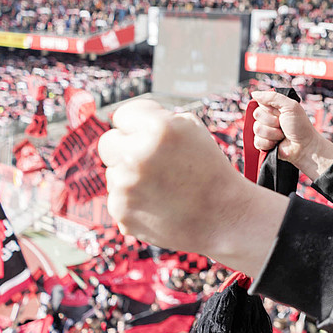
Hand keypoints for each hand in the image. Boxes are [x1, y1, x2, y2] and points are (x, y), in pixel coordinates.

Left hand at [98, 99, 287, 275]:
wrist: (225, 217)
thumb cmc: (210, 170)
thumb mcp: (193, 131)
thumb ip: (158, 120)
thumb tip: (127, 124)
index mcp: (159, 129)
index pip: (123, 115)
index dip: (139, 126)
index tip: (150, 138)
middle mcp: (137, 155)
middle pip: (108, 142)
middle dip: (125, 148)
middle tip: (151, 162)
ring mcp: (126, 186)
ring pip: (114, 173)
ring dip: (132, 177)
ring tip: (164, 188)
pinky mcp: (121, 211)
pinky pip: (118, 198)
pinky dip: (134, 201)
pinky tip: (160, 205)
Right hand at [251, 90, 332, 180]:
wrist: (305, 146)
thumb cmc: (300, 126)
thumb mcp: (290, 106)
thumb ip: (273, 97)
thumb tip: (254, 93)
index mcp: (274, 108)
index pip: (260, 103)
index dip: (269, 109)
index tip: (280, 113)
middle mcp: (268, 118)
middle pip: (256, 115)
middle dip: (271, 121)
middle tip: (282, 125)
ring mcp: (265, 131)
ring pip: (256, 129)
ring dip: (272, 133)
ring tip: (282, 135)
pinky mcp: (263, 143)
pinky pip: (256, 141)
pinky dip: (268, 143)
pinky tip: (276, 143)